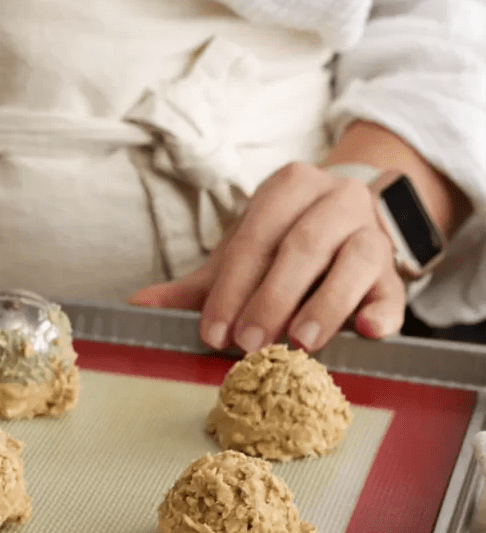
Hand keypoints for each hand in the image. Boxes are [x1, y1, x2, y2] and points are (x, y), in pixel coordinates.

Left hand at [130, 161, 405, 351]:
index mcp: (290, 188)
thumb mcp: (242, 256)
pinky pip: (393, 291)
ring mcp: (372, 233)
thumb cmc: (286, 247)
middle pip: (303, 245)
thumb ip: (197, 285)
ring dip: (325, 304)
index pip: (255, 236)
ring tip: (300, 343)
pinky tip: (367, 332)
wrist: (350, 229)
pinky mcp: (395, 274)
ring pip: (354, 260)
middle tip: (248, 344)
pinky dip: (382, 312)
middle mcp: (336, 200)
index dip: (231, 287)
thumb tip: (137, 306)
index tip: (213, 331)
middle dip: (272, 298)